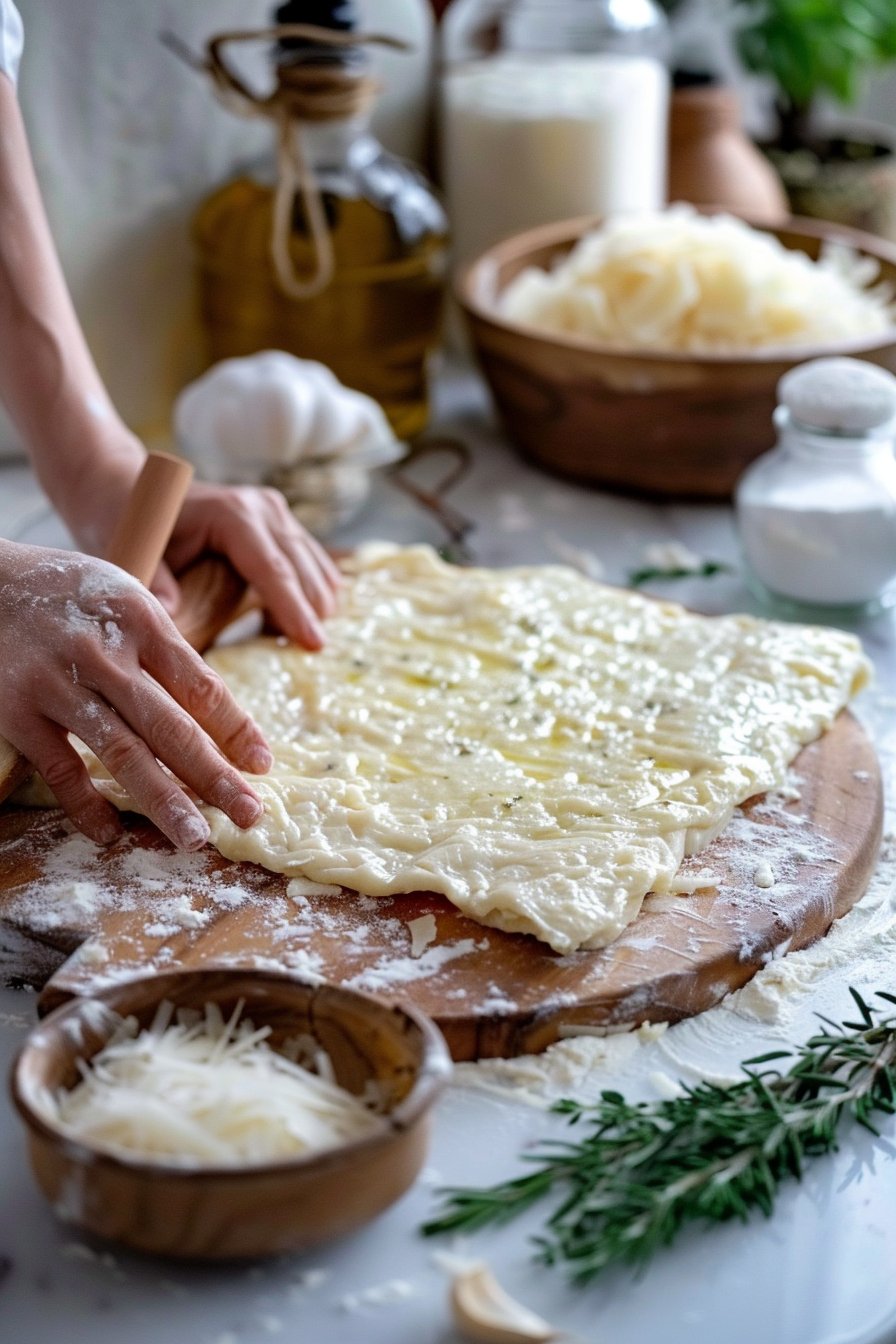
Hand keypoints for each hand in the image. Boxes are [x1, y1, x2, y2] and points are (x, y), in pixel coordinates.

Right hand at [0, 541, 273, 849]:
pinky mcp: (16, 713)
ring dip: (162, 799)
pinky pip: (60, 768)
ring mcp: (57, 685)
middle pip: (170, 726)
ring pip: (121, 752)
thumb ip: (164, 643)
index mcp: (140, 619)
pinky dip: (87, 805)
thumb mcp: (122, 594)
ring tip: (194, 836)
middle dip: (214, 775)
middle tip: (249, 814)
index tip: (263, 765)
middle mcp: (103, 653)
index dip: (236, 729)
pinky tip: (113, 833)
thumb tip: (213, 706)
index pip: (200, 685)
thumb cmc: (65, 592)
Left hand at [151, 482, 341, 648]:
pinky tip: (283, 621)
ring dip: (312, 607)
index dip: (294, 609)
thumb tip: (170, 615)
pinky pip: (313, 566)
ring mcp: (278, 514)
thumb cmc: (137, 525)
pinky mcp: (284, 525)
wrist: (139, 491)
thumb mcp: (137, 551)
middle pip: (304, 571)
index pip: (273, 569)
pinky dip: (309, 596)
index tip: (313, 645)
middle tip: (306, 656)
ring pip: (317, 569)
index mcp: (232, 514)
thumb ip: (153, 582)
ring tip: (283, 640)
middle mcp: (264, 509)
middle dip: (311, 615)